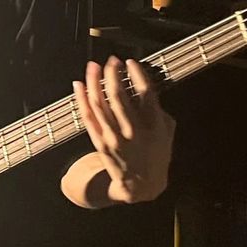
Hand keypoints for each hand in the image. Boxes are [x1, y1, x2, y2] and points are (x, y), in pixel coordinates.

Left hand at [73, 57, 174, 204]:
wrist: (140, 185)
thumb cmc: (156, 154)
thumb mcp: (167, 131)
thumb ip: (159, 109)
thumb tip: (144, 87)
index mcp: (154, 126)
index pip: (145, 93)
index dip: (136, 74)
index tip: (130, 62)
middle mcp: (133, 132)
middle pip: (118, 96)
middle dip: (112, 74)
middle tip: (110, 61)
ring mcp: (114, 138)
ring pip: (99, 104)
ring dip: (94, 82)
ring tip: (93, 67)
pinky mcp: (100, 143)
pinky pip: (87, 117)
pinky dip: (81, 99)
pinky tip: (79, 85)